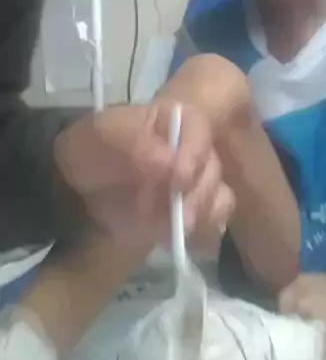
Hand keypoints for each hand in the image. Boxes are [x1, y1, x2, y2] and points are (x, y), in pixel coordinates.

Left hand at [54, 100, 232, 246]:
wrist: (72, 194)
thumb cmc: (89, 153)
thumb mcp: (101, 136)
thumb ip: (135, 144)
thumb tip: (170, 162)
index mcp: (173, 121)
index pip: (199, 128)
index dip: (195, 153)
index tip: (179, 179)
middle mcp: (191, 149)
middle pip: (212, 167)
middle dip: (196, 194)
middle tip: (177, 216)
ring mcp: (194, 184)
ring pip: (219, 196)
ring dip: (199, 215)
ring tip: (172, 230)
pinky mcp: (190, 215)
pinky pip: (213, 223)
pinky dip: (203, 233)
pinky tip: (180, 238)